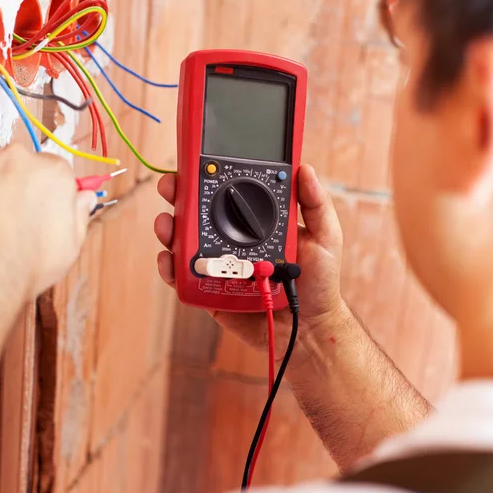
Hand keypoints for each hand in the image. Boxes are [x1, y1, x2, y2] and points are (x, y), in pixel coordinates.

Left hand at [0, 145, 95, 300]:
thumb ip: (79, 213)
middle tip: (4, 217)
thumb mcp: (69, 246)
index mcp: (52, 173)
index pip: (51, 167)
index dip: (42, 189)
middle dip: (11, 184)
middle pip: (16, 163)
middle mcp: (17, 158)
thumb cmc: (22, 268)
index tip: (34, 204)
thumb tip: (84, 198)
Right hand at [154, 164, 347, 370]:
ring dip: (170, 229)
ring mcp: (219, 264)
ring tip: (166, 224)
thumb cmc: (318, 283)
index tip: (197, 163)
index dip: (210, 178)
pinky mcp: (209, 290)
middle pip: (199, 214)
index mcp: (257, 222)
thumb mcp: (325, 237)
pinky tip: (168, 259)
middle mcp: (234, 239)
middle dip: (179, 198)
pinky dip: (170, 267)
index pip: (230, 193)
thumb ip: (316, 204)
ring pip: (186, 242)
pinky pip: (185, 277)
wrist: (308, 330)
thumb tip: (305, 169)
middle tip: (171, 188)